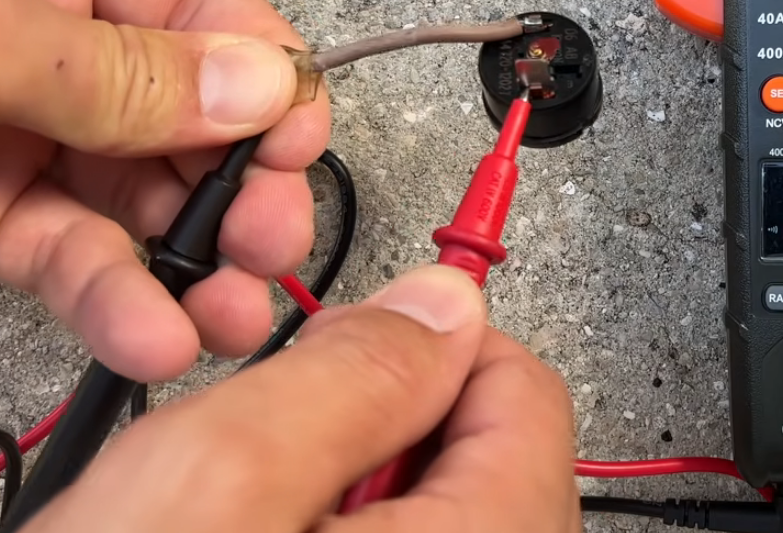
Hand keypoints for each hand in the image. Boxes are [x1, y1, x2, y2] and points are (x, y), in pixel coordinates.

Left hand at [0, 0, 327, 380]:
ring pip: (140, 201)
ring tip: (228, 319)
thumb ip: (110, 61)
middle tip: (271, 242)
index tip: (296, 143)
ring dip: (193, 269)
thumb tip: (261, 85)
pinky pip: (70, 254)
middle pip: (193, 114)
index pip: (203, 1)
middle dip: (243, 190)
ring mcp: (20, 127)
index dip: (267, 74)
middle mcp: (50, 37)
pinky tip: (151, 335)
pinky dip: (115, 301)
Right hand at [17, 265, 580, 532]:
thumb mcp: (221, 481)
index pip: (527, 394)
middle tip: (286, 458)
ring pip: (452, 523)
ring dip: (363, 502)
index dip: (433, 349)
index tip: (357, 352)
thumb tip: (443, 306)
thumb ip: (357, 373)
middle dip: (389, 434)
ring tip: (264, 530)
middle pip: (498, 464)